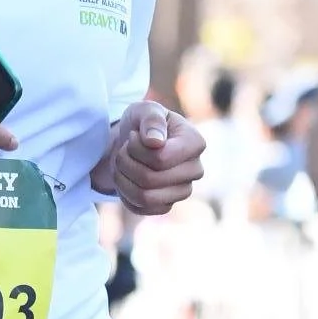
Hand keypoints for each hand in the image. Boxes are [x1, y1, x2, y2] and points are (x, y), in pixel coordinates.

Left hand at [93, 101, 203, 215]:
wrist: (132, 142)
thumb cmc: (143, 123)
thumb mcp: (144, 110)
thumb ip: (151, 119)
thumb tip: (156, 142)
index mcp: (195, 143)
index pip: (160, 159)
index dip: (137, 148)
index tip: (134, 136)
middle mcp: (195, 170)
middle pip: (150, 179)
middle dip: (126, 162)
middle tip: (124, 149)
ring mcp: (183, 191)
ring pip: (144, 197)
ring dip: (123, 178)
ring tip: (122, 163)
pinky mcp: (167, 205)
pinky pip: (141, 208)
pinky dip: (125, 193)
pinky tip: (126, 178)